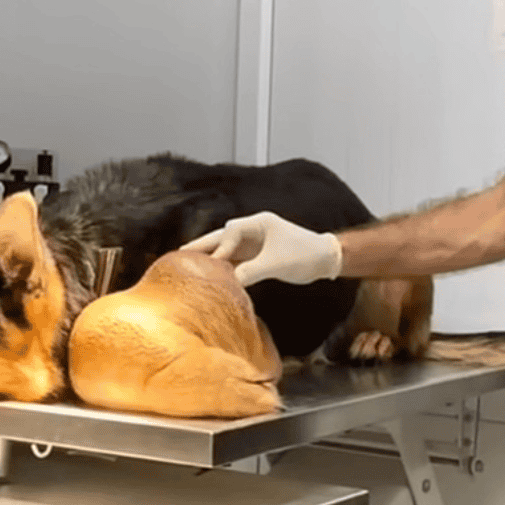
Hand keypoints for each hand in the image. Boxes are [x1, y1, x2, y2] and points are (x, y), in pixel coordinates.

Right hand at [181, 211, 342, 286]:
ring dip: (209, 258)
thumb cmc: (305, 254)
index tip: (213, 263)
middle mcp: (252, 231)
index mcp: (258, 223)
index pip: (230, 232)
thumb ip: (252, 271)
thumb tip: (229, 282)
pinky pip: (234, 261)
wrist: (325, 259)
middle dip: (202, 246)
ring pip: (225, 249)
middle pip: (221, 237)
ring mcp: (253, 243)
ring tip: (186, 265)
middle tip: (178, 254)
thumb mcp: (277, 263)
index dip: (220, 247)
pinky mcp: (256, 256)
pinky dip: (222, 268)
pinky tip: (209, 276)